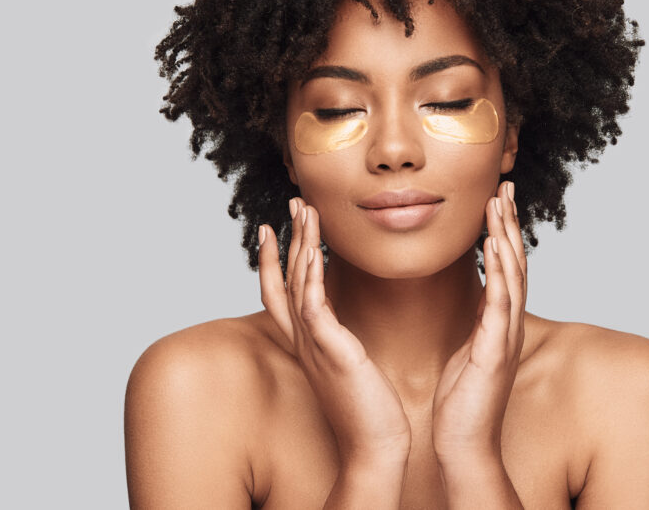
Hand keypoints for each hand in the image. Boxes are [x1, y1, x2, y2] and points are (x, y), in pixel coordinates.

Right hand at [258, 197, 411, 466]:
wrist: (375, 447)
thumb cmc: (369, 410)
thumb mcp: (348, 366)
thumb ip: (341, 342)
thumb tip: (344, 327)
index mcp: (308, 344)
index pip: (281, 293)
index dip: (273, 259)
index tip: (274, 227)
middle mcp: (303, 341)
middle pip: (284, 279)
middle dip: (288, 238)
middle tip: (294, 202)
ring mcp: (313, 346)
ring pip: (297, 284)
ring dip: (300, 243)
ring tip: (305, 210)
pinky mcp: (331, 351)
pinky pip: (313, 307)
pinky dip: (309, 276)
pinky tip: (313, 251)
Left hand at [431, 181, 526, 463]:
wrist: (463, 445)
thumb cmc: (460, 403)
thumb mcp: (464, 352)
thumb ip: (470, 324)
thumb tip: (466, 303)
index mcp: (497, 322)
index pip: (503, 267)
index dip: (501, 231)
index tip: (495, 199)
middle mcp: (507, 323)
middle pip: (514, 261)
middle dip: (509, 221)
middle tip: (504, 184)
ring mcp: (505, 335)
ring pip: (513, 273)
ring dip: (507, 234)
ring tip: (501, 199)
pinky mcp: (497, 348)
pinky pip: (501, 300)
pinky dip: (501, 268)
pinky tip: (496, 241)